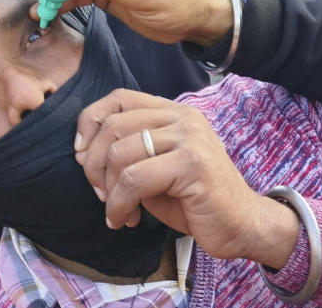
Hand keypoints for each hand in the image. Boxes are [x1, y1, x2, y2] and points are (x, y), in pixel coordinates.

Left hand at [75, 89, 300, 268]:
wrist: (240, 225)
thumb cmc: (194, 201)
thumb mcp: (156, 169)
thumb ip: (130, 152)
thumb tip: (83, 151)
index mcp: (174, 112)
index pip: (119, 97)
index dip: (90, 122)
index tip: (81, 156)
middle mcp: (183, 117)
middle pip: (113, 126)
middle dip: (93, 166)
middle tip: (100, 194)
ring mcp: (190, 137)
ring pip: (120, 153)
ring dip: (108, 191)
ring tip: (119, 211)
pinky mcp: (191, 163)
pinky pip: (133, 179)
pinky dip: (119, 205)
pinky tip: (126, 220)